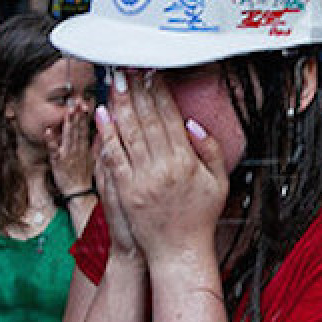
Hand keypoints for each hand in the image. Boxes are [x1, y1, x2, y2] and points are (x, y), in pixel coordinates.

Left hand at [50, 101, 96, 198]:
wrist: (79, 194)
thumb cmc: (84, 177)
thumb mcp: (96, 159)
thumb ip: (99, 144)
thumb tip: (104, 131)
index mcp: (85, 147)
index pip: (85, 129)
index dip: (84, 116)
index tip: (85, 103)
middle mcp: (77, 149)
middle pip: (77, 130)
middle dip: (76, 115)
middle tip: (76, 101)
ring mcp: (67, 155)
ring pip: (68, 136)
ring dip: (68, 123)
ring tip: (67, 111)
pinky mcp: (58, 162)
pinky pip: (54, 150)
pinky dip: (51, 140)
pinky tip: (48, 131)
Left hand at [95, 70, 227, 267]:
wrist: (178, 253)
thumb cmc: (200, 218)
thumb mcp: (218, 182)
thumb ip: (211, 150)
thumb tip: (192, 124)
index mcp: (187, 162)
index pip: (170, 117)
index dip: (159, 92)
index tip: (152, 73)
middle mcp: (164, 167)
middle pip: (147, 119)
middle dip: (137, 90)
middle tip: (128, 67)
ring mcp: (142, 179)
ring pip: (129, 132)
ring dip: (120, 104)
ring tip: (115, 81)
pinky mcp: (125, 191)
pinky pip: (113, 156)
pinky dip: (107, 134)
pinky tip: (102, 115)